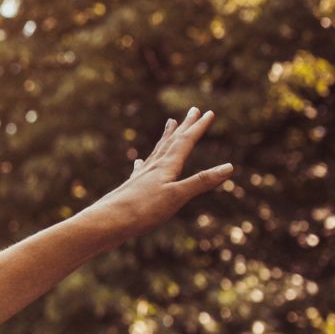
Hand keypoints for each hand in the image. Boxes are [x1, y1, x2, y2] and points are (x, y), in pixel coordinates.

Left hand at [90, 107, 233, 239]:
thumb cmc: (141, 210)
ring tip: (169, 125)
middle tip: (192, 110)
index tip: (208, 112)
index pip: (185, 142)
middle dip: (184, 126)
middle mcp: (152, 167)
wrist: (105, 223)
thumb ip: (201, 182)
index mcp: (166, 167)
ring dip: (166, 138)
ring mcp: (140, 177)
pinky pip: (141, 169)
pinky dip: (144, 162)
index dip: (198, 127)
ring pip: (157, 152)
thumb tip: (229, 167)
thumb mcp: (176, 196)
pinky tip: (139, 162)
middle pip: (171, 142)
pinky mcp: (130, 189)